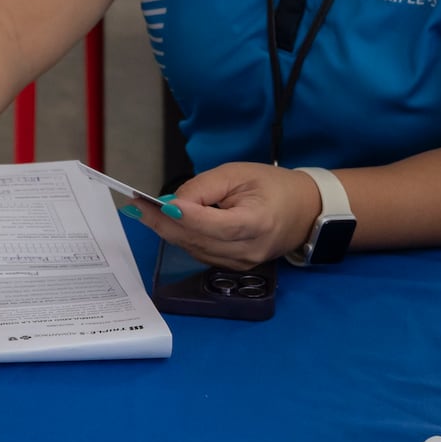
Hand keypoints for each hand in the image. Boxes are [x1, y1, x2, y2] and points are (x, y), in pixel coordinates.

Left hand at [131, 161, 319, 268]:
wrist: (303, 211)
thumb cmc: (272, 187)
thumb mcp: (238, 174)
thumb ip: (204, 187)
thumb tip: (172, 202)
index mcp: (257, 222)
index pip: (216, 224)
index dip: (187, 216)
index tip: (159, 204)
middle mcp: (249, 249)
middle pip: (198, 240)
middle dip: (164, 223)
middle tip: (137, 207)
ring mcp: (241, 263)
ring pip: (195, 249)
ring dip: (168, 231)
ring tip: (144, 212)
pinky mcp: (235, 267)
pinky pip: (201, 253)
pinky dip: (182, 238)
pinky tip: (166, 224)